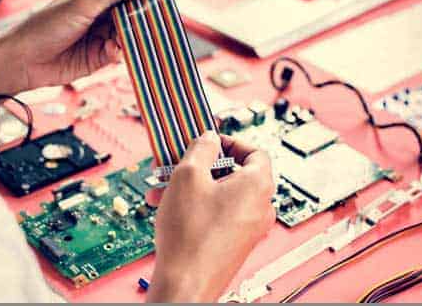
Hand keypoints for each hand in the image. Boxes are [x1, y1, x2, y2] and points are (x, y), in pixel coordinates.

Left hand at [0, 0, 155, 94]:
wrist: (23, 60)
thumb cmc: (46, 25)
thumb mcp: (83, 3)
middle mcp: (99, 16)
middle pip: (130, 15)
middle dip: (141, 18)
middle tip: (154, 20)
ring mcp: (99, 37)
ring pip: (127, 35)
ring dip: (130, 37)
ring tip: (128, 37)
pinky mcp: (97, 59)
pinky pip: (118, 54)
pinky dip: (119, 52)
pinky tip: (113, 51)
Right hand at [146, 131, 274, 302]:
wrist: (185, 283)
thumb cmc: (191, 235)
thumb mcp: (188, 174)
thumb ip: (201, 148)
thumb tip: (209, 139)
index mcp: (258, 186)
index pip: (255, 151)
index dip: (230, 142)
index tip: (209, 141)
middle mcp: (259, 207)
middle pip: (232, 173)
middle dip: (199, 166)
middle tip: (178, 163)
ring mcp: (248, 228)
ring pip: (219, 194)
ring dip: (190, 186)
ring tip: (162, 188)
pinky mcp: (234, 243)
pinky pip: (217, 213)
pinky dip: (195, 206)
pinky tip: (167, 207)